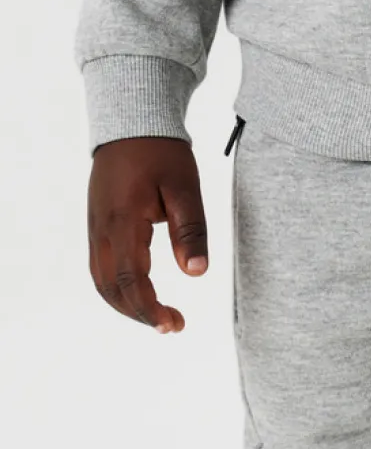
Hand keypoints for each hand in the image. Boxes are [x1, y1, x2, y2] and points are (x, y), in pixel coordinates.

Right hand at [87, 137, 207, 332]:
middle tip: (173, 325)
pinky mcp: (98, 226)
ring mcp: (96, 228)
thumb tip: (196, 272)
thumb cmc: (161, 153)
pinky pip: (101, 268)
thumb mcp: (185, 188)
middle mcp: (102, 229)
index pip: (130, 279)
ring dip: (127, 305)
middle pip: (111, 288)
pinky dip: (119, 289)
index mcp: (122, 222)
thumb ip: (191, 230)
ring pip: (102, 281)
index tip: (173, 324)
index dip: (149, 308)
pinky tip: (142, 295)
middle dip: (140, 313)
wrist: (131, 122)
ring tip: (160, 316)